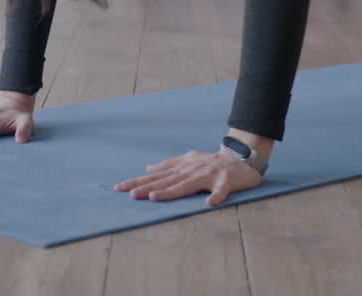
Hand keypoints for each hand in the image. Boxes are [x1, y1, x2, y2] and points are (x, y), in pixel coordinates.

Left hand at [114, 150, 263, 205]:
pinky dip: (216, 196)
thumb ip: (169, 165)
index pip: (156, 176)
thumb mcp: (188, 160)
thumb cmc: (212, 162)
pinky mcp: (226, 181)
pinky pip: (221, 190)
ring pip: (187, 185)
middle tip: (131, 195)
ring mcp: (208, 175)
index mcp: (182, 168)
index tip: (119, 188)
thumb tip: (148, 168)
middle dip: (147, 187)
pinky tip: (209, 202)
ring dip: (171, 191)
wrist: (241, 158)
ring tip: (155, 197)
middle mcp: (192, 170)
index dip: (138, 181)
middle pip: (167, 181)